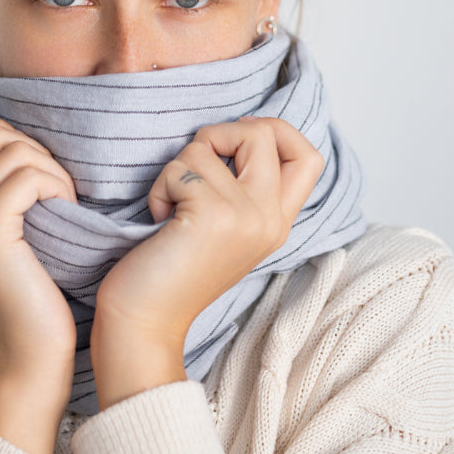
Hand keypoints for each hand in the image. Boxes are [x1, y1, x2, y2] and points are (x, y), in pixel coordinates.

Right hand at [0, 117, 77, 453]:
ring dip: (50, 168)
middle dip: (33, 148)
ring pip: (10, 149)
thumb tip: (27, 145)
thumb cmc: (36, 297)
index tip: (33, 166)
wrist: (31, 358)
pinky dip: (56, 184)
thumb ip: (4, 193)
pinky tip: (65, 211)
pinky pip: (26, 175)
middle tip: (55, 188)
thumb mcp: (13, 238)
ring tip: (63, 202)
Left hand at [91, 118, 322, 407]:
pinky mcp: (213, 214)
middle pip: (264, 133)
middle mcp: (270, 218)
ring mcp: (246, 216)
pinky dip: (160, 187)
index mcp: (278, 222)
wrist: (144, 322)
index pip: (309, 156)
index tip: (236, 142)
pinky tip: (160, 220)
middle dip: (218, 134)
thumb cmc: (171, 270)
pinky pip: (181, 167)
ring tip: (171, 210)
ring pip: (208, 145)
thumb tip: (241, 131)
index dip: (275, 131)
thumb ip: (242, 187)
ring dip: (176, 169)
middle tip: (193, 167)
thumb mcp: (224, 227)